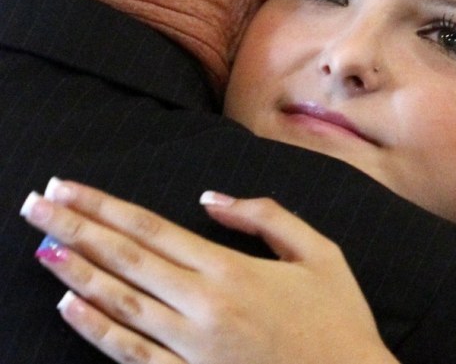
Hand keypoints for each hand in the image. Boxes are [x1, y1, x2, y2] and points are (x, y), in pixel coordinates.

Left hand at [20, 179, 397, 363]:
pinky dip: (97, 331)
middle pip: (125, 258)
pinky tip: (71, 307)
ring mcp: (192, 347)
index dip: (105, 207)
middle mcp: (202, 305)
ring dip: (75, 273)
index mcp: (232, 269)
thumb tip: (211, 199)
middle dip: (75, 229)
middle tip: (37, 204)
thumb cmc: (339, 318)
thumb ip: (266, 217)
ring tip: (41, 247)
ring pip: (119, 303)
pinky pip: (133, 355)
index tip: (70, 188)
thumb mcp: (320, 252)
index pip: (152, 228)